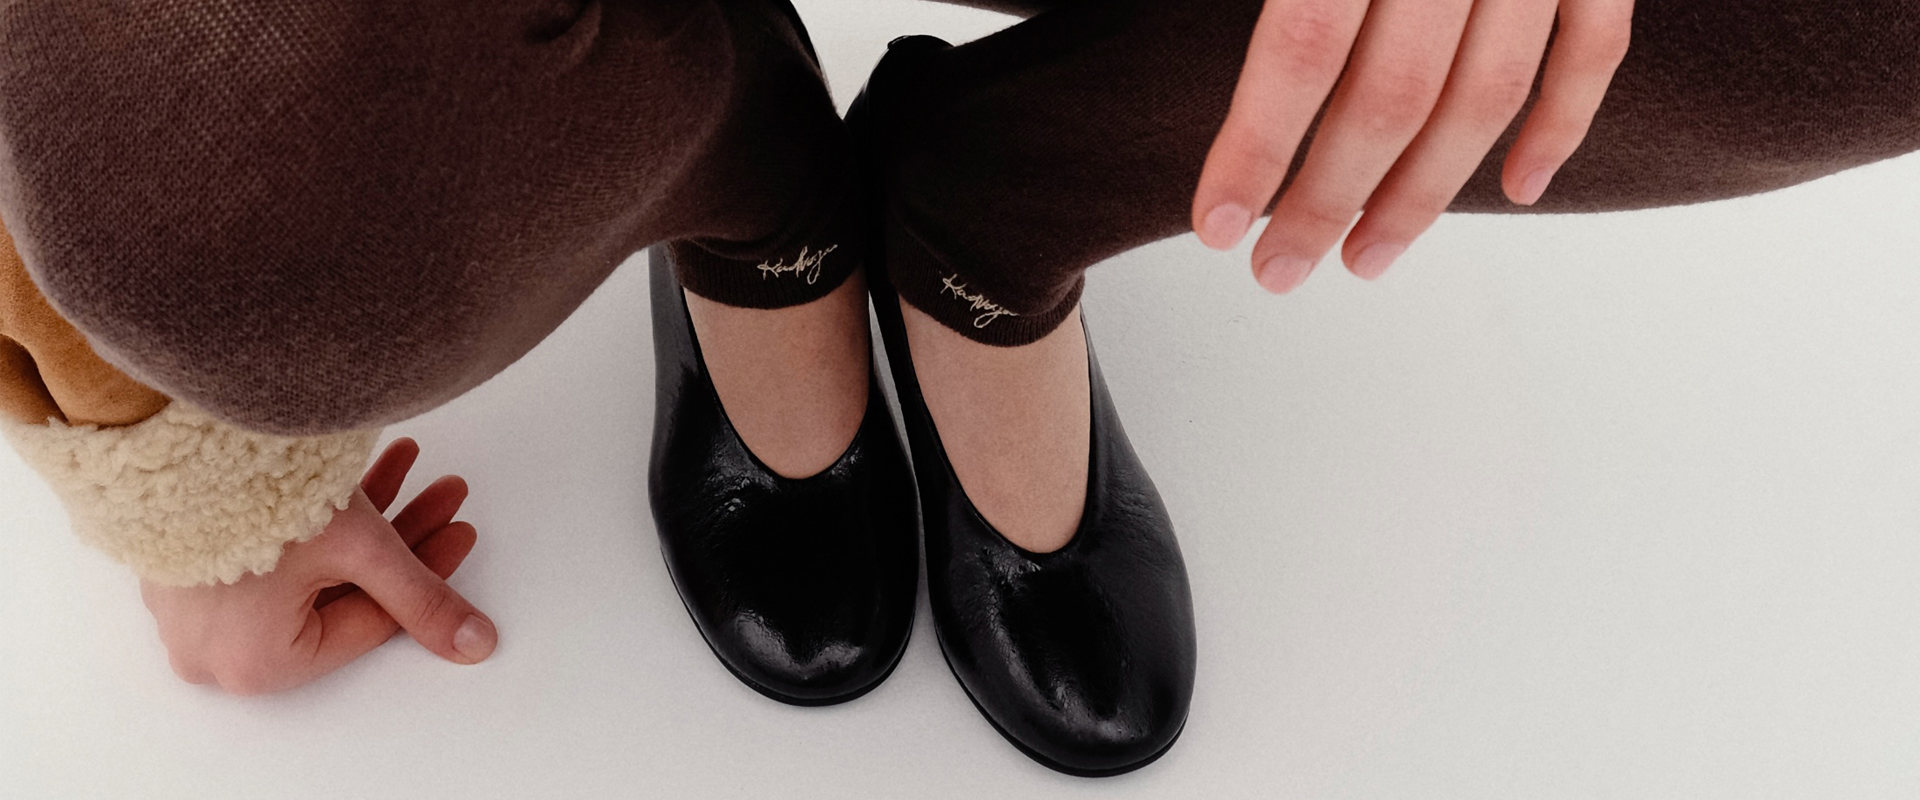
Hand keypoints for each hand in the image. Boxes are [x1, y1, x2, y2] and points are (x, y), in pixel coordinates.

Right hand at [141, 437, 496, 694]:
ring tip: (411, 464)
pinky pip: (270, 551)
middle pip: (341, 592)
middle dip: (401, 538)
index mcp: (257, 666)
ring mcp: (195, 609)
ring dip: (366, 518)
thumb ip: (422, 598)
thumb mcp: (360, 551)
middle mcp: (216, 650)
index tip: (461, 530)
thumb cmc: (251, 503)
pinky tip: (359, 471)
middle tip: (443, 494)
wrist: (163, 442)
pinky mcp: (186, 565)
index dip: (429, 571)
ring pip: (310, 567)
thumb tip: (476, 645)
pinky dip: (317, 517)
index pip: (371, 619)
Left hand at [1192, 0, 1633, 290]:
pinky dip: (1561, 126)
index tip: (1216, 224)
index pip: (1303, 46)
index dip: (1256, 146)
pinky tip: (1519, 190)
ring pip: (1489, 94)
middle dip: (1328, 199)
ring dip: (1425, 192)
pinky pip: (1597, 47)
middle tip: (1279, 266)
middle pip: (1394, 95)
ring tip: (1365, 255)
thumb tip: (1238, 65)